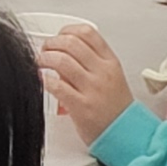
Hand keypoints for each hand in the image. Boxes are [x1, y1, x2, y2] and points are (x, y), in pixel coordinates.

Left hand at [35, 23, 138, 142]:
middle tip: (45, 50)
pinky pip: (57, 86)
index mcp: (110, 62)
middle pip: (71, 43)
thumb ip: (91, 63)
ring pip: (61, 60)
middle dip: (51, 43)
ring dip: (44, 59)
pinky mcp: (81, 106)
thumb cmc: (116, 108)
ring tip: (40, 63)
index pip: (88, 33)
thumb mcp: (111, 78)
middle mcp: (102, 72)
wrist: (126, 135)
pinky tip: (40, 80)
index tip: (58, 36)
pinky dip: (44, 79)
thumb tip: (63, 54)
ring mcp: (92, 89)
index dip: (67, 30)